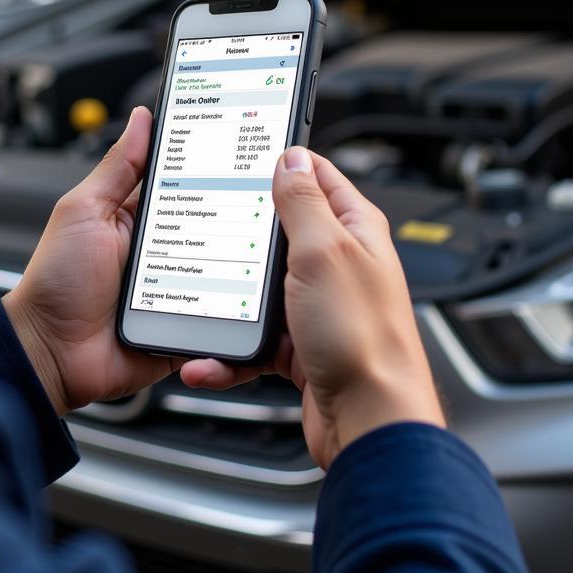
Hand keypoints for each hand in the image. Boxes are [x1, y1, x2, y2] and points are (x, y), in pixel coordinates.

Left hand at [3, 108, 281, 414]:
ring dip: (246, 265)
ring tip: (265, 250)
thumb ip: (117, 167)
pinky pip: (225, 318)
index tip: (247, 148)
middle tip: (267, 201)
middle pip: (219, 227)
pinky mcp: (189, 328)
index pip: (190, 185)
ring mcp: (180, 291)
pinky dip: (239, 311)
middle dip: (243, 215)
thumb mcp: (84, 211)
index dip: (217, 168)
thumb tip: (142, 119)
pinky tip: (253, 300)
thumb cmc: (56, 283)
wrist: (49, 354)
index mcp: (141, 218)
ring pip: (231, 272)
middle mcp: (166, 253)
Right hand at [183, 148, 443, 468]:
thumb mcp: (324, 252)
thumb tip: (291, 159)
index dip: (283, 161)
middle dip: (242, 233)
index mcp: (354, 230)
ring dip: (229, 299)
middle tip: (208, 226)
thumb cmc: (364, 340)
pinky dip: (231, 351)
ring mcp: (318, 305)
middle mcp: (339, 264)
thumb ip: (304, 203)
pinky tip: (211, 358)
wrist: (369, 420)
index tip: (246, 153)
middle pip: (280, 231)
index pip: (317, 177)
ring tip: (202, 302)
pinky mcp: (301, 344)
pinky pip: (256, 339)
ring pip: (260, 288)